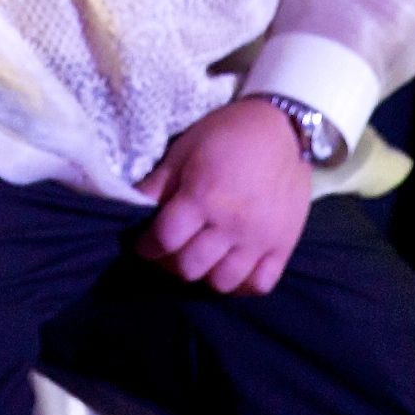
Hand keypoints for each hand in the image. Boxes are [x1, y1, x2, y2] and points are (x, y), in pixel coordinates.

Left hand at [144, 94, 317, 294]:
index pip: (163, 241)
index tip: (145, 242)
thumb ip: (157, 185)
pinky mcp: (283, 246)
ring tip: (201, 257)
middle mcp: (231, 224)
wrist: (284, 128)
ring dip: (205, 274)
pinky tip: (231, 267)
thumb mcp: (184, 150)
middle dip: (170, 262)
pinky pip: (259, 285)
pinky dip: (241, 284)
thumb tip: (131, 209)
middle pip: (188, 268)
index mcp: (203, 197)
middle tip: (171, 249)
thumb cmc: (227, 135)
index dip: (146, 246)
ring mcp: (259, 239)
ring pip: (221, 283)